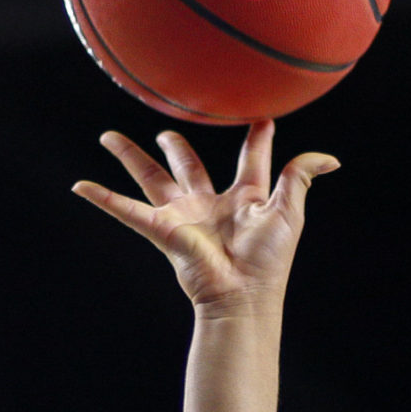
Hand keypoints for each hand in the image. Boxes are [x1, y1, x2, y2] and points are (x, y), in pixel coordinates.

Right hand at [72, 121, 338, 308]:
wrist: (242, 295)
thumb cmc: (268, 261)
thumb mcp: (289, 212)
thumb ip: (301, 177)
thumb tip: (331, 158)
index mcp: (245, 199)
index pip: (250, 161)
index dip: (256, 138)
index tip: (259, 116)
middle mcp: (210, 205)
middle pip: (189, 168)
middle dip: (176, 148)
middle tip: (167, 131)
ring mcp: (183, 217)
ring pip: (150, 179)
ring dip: (130, 158)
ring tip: (109, 138)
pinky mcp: (162, 230)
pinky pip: (125, 209)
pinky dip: (102, 198)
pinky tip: (79, 186)